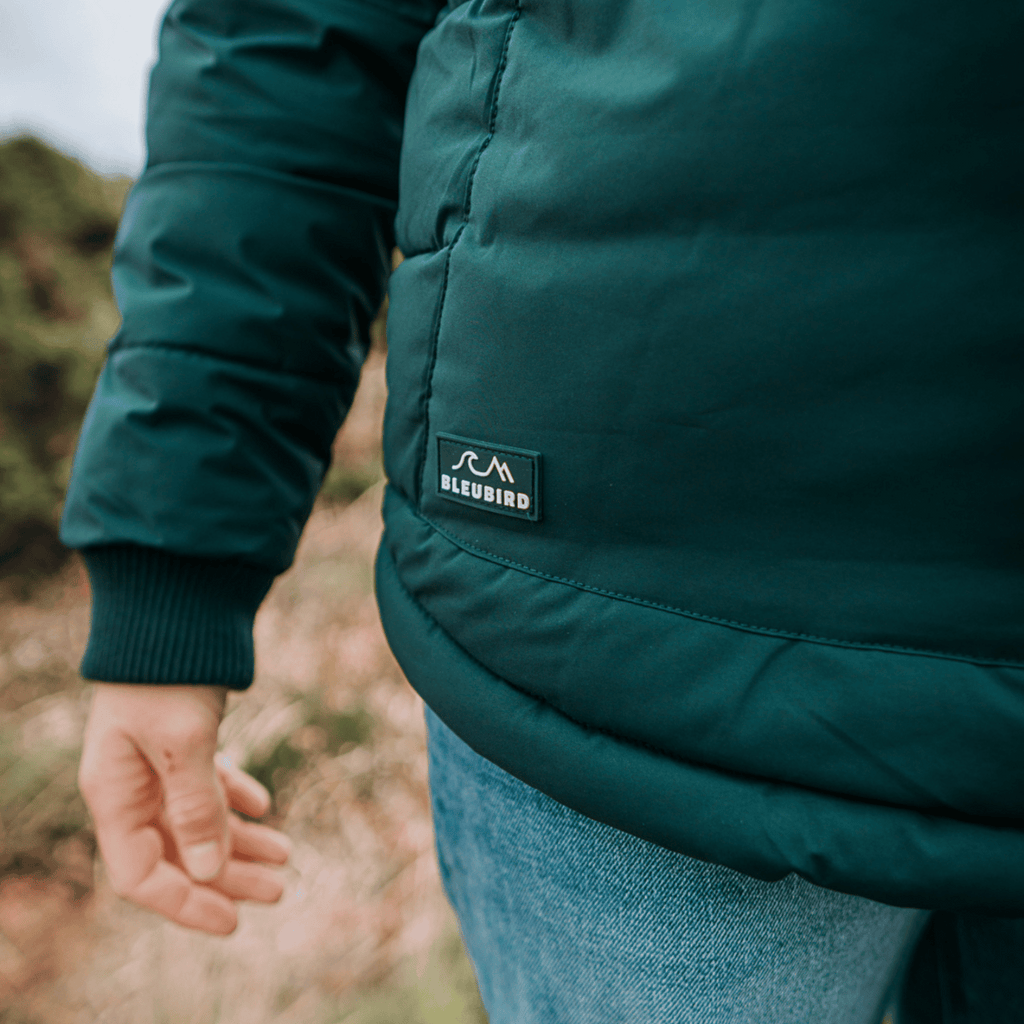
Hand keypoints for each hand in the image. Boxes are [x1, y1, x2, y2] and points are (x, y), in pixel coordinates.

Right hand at [77, 682, 291, 934]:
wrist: (175, 610)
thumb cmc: (168, 674)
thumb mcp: (184, 743)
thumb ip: (195, 808)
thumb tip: (210, 872)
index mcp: (114, 793)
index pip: (141, 874)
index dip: (186, 903)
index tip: (234, 919)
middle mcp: (130, 785)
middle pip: (178, 852)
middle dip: (227, 876)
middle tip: (280, 888)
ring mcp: (155, 762)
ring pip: (197, 821)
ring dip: (239, 841)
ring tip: (288, 855)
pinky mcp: (181, 739)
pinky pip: (206, 784)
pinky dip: (235, 797)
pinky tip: (265, 805)